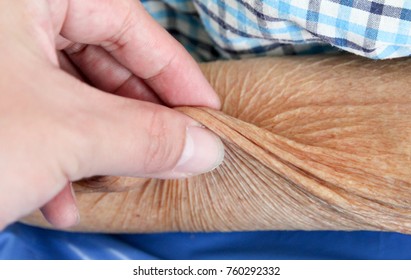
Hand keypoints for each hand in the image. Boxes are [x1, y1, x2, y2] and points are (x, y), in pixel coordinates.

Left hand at [0, 0, 223, 228]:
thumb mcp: (67, 135)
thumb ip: (145, 138)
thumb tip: (204, 148)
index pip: (126, 22)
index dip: (175, 73)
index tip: (205, 112)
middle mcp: (9, 16)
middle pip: (99, 61)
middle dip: (134, 118)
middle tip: (170, 151)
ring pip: (68, 95)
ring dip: (95, 147)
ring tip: (116, 182)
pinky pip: (35, 115)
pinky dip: (54, 157)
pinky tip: (60, 198)